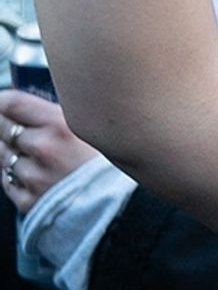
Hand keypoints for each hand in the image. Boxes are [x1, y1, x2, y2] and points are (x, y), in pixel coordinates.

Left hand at [0, 90, 97, 215]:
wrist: (118, 204)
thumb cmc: (108, 162)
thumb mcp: (89, 125)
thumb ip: (57, 115)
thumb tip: (29, 107)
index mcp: (59, 124)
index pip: (13, 104)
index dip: (2, 101)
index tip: (1, 101)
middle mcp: (43, 148)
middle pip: (3, 129)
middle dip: (3, 124)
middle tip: (7, 122)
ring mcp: (33, 177)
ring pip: (2, 155)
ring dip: (8, 150)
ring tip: (24, 148)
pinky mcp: (28, 201)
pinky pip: (6, 181)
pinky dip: (11, 174)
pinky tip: (26, 170)